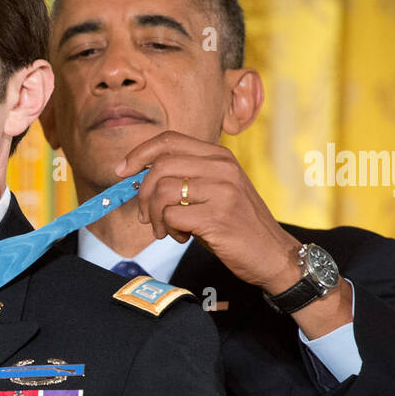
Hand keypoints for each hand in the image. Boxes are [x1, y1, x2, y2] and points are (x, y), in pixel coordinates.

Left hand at [115, 130, 299, 292]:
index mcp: (219, 157)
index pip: (169, 140)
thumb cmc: (236, 225)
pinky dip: (169, 229)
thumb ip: (185, 180)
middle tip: (146, 216)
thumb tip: (138, 179)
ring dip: (155, 216)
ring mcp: (222, 191)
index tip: (122, 171)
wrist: (273, 254)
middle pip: (160, 165)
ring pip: (163, 191)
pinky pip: (173, 216)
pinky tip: (182, 237)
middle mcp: (222, 168)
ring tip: (167, 229)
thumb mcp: (215, 192)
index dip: (138, 153)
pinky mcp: (218, 217)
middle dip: (143, 194)